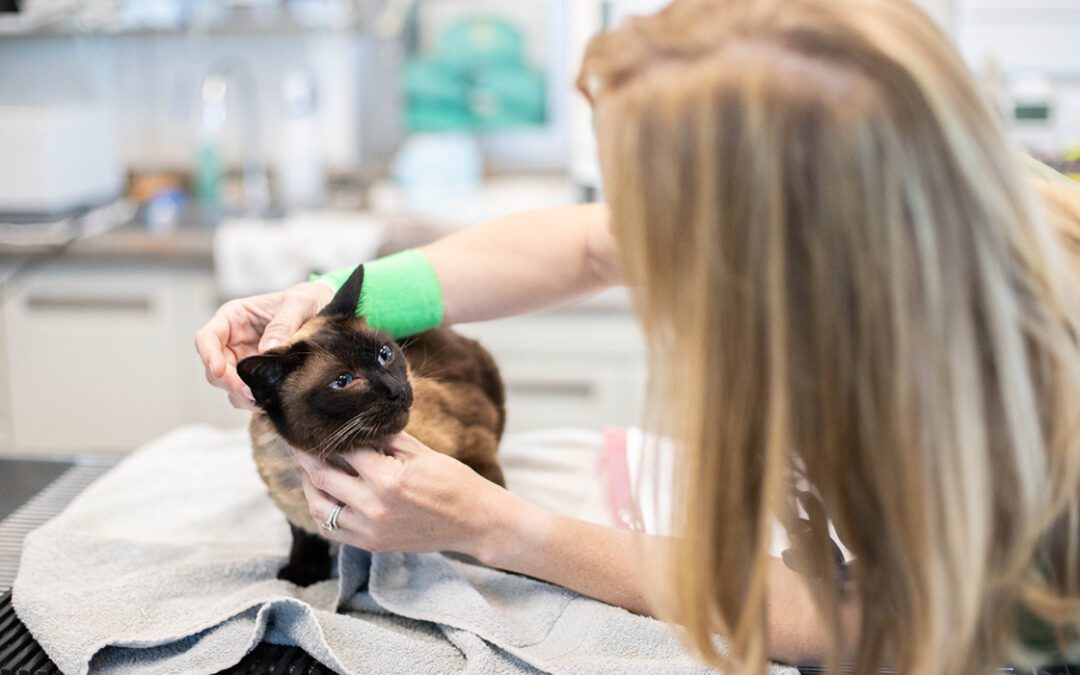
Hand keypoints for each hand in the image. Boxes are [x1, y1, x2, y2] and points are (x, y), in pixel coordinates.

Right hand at [195, 280, 334, 409]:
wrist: (322, 310)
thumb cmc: (305, 300)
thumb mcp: (299, 304)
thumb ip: (283, 324)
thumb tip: (267, 349)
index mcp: (234, 317)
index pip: (207, 338)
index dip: (208, 355)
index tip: (219, 371)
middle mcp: (233, 340)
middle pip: (215, 367)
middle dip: (229, 383)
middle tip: (250, 393)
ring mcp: (243, 359)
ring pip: (228, 384)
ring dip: (240, 396)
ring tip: (262, 400)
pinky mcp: (256, 374)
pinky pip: (246, 393)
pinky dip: (253, 400)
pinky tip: (269, 401)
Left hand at [295, 432, 508, 555]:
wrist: (475, 522)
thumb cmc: (454, 482)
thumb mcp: (421, 452)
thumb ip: (385, 439)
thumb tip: (356, 425)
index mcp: (387, 479)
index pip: (343, 450)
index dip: (326, 435)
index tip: (314, 425)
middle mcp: (373, 507)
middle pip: (322, 476)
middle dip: (306, 456)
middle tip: (298, 442)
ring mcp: (370, 530)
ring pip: (319, 507)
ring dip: (308, 485)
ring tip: (308, 468)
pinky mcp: (372, 544)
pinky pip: (332, 529)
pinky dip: (322, 511)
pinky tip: (325, 495)